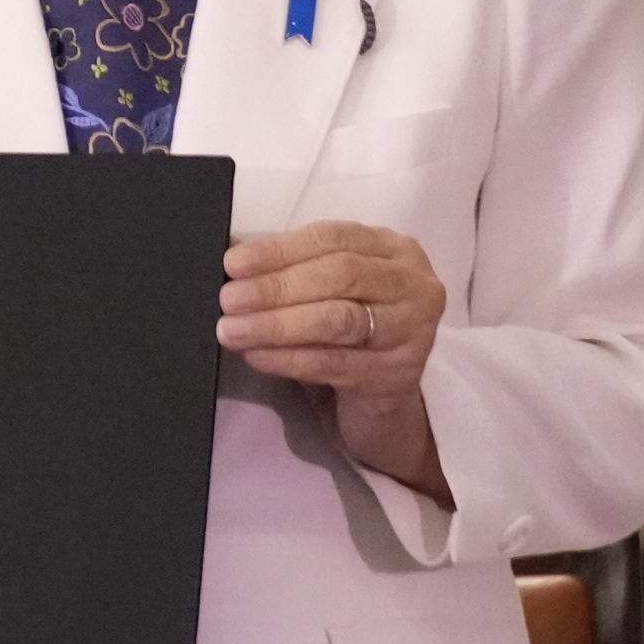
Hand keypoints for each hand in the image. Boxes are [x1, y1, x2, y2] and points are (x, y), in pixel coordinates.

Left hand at [220, 217, 449, 497]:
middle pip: (339, 275)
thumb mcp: (324, 291)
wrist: (381, 405)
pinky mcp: (398, 375)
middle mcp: (414, 284)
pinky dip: (290, 358)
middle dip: (276, 287)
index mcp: (394, 249)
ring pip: (339, 319)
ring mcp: (413, 331)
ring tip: (233, 330)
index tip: (233, 263)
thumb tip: (234, 252)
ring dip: (278, 324)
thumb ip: (288, 267)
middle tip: (229, 300)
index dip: (279, 249)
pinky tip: (258, 356)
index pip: (333, 238)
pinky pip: (335, 363)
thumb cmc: (348, 336)